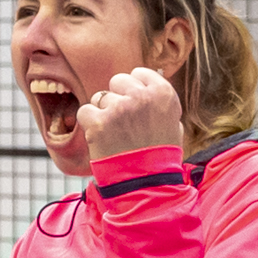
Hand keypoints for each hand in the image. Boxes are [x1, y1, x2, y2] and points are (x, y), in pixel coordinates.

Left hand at [71, 66, 187, 170]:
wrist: (146, 184)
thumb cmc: (160, 156)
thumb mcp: (173, 123)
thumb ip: (158, 101)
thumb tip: (146, 85)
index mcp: (163, 93)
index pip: (139, 74)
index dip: (134, 90)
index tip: (135, 107)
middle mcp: (141, 96)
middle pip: (118, 81)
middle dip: (118, 98)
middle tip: (124, 123)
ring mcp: (119, 108)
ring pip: (100, 97)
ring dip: (103, 113)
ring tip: (115, 135)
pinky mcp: (99, 122)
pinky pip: (85, 111)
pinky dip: (89, 124)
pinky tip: (101, 139)